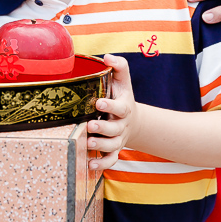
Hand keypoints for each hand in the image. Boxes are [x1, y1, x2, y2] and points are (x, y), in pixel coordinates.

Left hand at [87, 54, 137, 171]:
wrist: (132, 120)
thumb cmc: (121, 96)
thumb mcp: (123, 81)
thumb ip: (119, 66)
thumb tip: (107, 56)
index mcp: (124, 107)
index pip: (120, 107)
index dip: (110, 105)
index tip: (98, 102)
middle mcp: (122, 125)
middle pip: (115, 129)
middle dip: (103, 128)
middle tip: (90, 125)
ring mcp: (118, 139)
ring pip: (113, 146)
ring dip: (101, 146)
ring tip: (88, 143)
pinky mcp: (114, 150)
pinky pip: (111, 160)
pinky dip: (102, 165)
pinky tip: (90, 165)